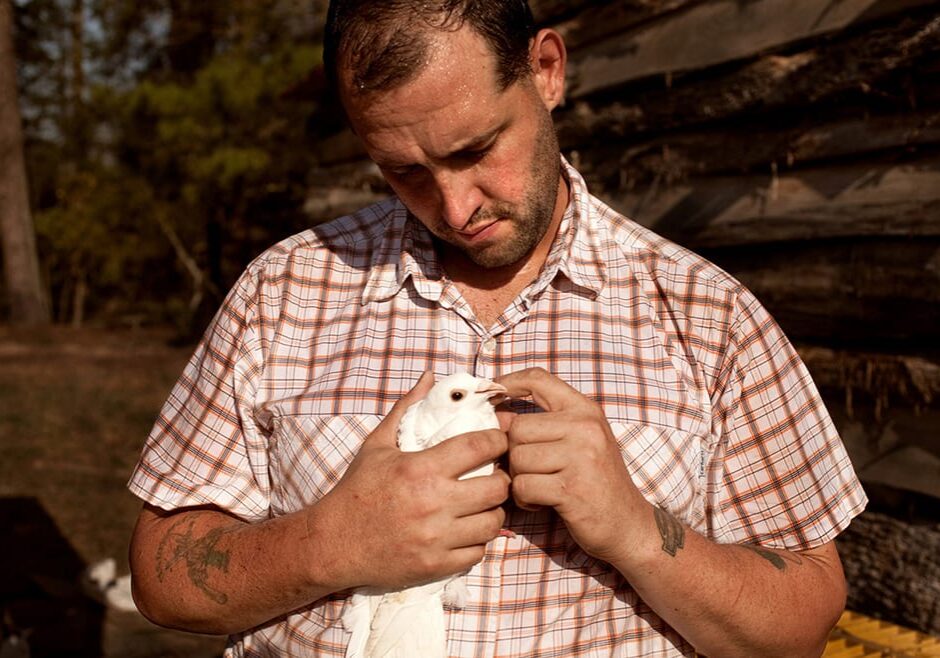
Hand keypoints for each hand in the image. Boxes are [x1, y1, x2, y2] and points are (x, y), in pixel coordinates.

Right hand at [314, 372, 510, 589]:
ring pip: (493, 523)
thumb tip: (429, 377)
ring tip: (482, 504)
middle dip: (502, 478)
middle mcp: (433, 502)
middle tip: (495, 475)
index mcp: (421, 468)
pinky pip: (478, 552)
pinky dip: (477, 541)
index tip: (499, 440)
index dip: (499, 440)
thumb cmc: (357, 490)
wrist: (332, 543)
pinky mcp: (436, 565)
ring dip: (492, 511)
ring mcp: (436, 537)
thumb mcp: (377, 444)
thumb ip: (406, 408)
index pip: (480, 446)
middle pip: (497, 487)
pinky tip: (466, 530)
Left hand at [497, 368, 651, 564]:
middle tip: (532, 471)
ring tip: (540, 487)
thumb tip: (497, 416)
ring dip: (520, 479)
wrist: (628, 524)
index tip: (493, 393)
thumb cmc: (596, 481)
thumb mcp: (579, 442)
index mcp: (585, 410)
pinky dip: (525, 499)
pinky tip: (542, 502)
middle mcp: (585, 427)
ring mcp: (580, 457)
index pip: (538, 379)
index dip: (508, 381)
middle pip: (517, 429)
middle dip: (515, 454)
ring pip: (517, 459)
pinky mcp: (571, 488)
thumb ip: (544, 425)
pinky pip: (523, 487)